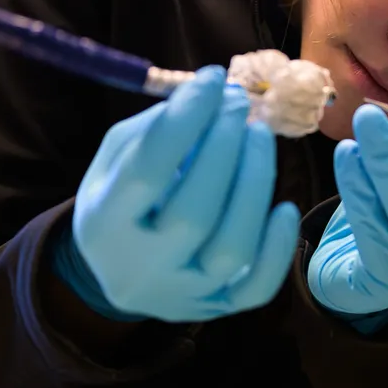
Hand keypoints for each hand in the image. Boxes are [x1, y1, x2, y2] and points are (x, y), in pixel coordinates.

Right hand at [51, 65, 300, 322]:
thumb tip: (214, 92)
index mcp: (103, 223)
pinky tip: (284, 207)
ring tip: (259, 136)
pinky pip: (258, 288)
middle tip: (240, 104)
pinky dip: (278, 247)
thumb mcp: (117, 157)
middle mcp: (141, 266)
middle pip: (194, 212)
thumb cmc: (123, 197)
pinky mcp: (218, 308)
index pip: (148, 171)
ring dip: (255, 184)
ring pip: (232, 248)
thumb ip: (158, 126)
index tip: (212, 79)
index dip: (186, 121)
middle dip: (225, 148)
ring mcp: (183, 294)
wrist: (121, 271)